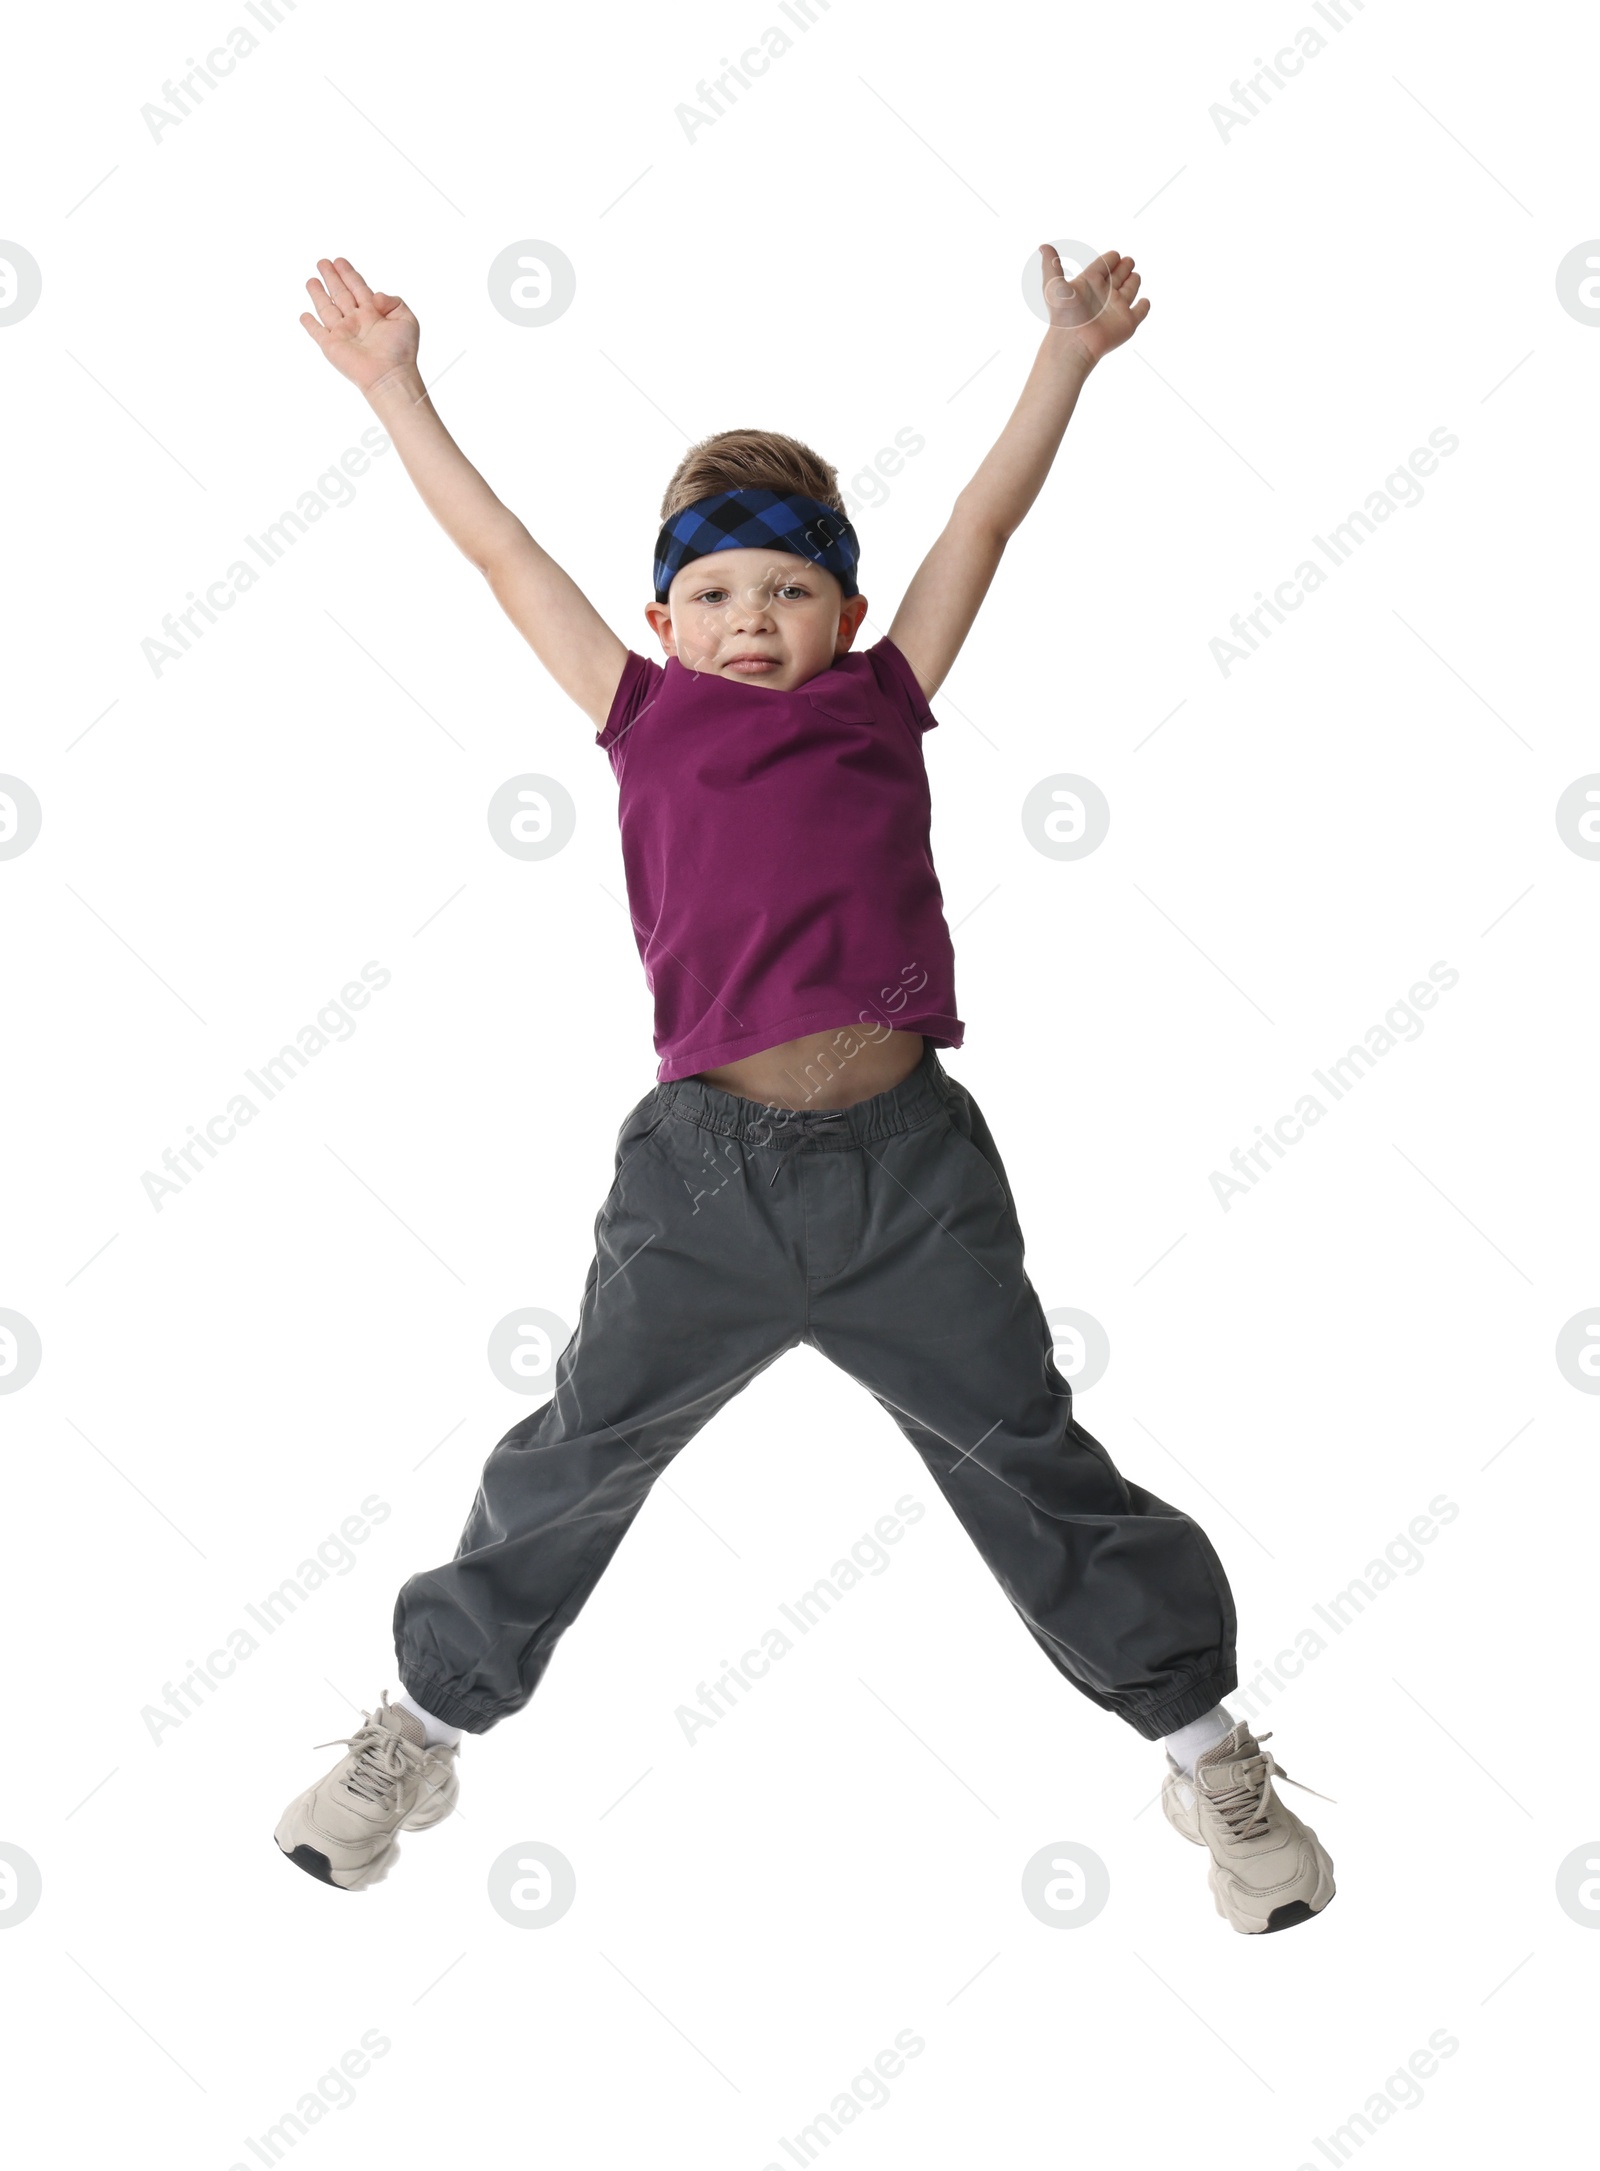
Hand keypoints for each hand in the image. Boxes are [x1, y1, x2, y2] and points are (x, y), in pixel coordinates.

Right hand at [299, 256, 419, 392]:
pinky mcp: (331, 346)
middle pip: (340, 294)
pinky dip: (309, 324)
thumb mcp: (407, 319)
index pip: (358, 288)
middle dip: (332, 277)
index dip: (349, 274)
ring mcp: (343, 333)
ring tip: (311, 280)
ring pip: (327, 309)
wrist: (389, 375)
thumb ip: (393, 301)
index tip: (340, 261)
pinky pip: (317, 332)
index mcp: (373, 314)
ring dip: (318, 294)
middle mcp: (356, 321)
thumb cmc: (401, 352)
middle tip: (323, 262)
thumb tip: (375, 295)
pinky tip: (304, 315)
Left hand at [1038, 244, 1148, 367]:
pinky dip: (1144, 306)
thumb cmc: (1064, 317)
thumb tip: (1042, 246)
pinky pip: (1140, 312)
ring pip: (1130, 290)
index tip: (1115, 255)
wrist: (1074, 344)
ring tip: (1134, 275)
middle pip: (1118, 276)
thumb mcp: (1054, 287)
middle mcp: (1104, 294)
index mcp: (1090, 282)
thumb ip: (1051, 265)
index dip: (1110, 259)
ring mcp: (1117, 308)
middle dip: (1124, 267)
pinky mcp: (1128, 322)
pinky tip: (1144, 301)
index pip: (1103, 265)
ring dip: (1134, 282)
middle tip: (1128, 261)